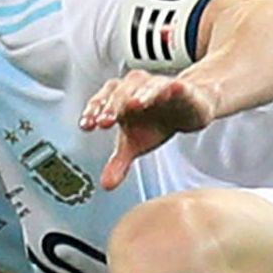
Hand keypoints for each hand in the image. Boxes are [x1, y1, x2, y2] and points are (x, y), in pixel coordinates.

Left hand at [79, 70, 217, 190]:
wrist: (186, 110)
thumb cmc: (155, 122)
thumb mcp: (135, 144)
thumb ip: (119, 163)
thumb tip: (106, 185)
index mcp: (118, 99)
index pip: (101, 102)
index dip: (92, 112)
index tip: (87, 126)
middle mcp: (134, 88)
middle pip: (120, 93)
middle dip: (112, 107)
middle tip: (105, 121)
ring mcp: (157, 86)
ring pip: (145, 87)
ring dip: (140, 95)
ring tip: (135, 104)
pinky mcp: (180, 88)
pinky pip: (175, 86)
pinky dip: (172, 87)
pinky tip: (173, 89)